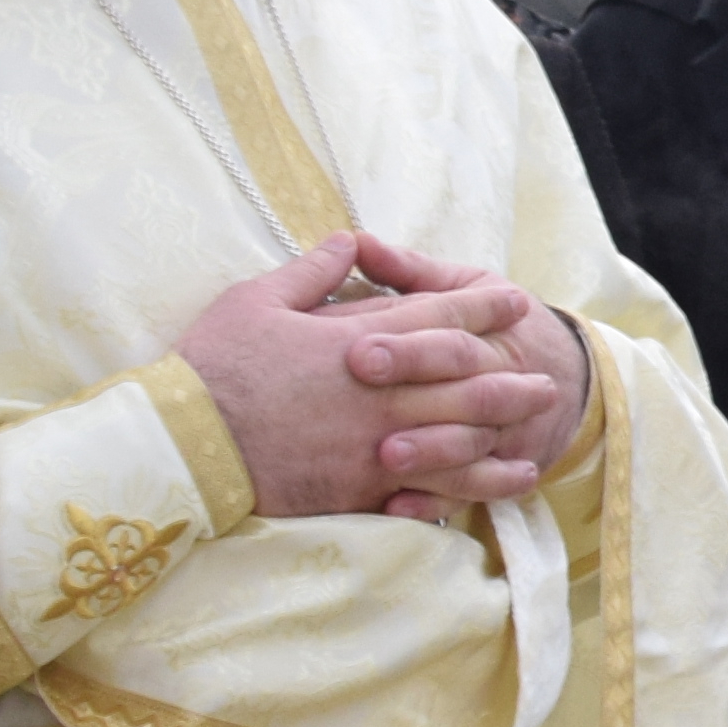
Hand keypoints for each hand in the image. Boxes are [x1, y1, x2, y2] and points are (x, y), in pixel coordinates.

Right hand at [178, 233, 575, 523]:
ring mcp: (376, 443)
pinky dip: (476, 483)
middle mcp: (381, 394)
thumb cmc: (212, 366)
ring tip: (537, 424)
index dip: (482, 309)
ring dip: (506, 428)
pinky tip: (503, 483)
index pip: (437, 318)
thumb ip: (312, 271)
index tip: (515, 303)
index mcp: (359, 341)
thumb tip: (349, 240)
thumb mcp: (256, 299)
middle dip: (510, 376)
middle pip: (466, 381)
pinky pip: (436, 486)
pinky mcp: (363, 486)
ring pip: (462, 436)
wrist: (182, 443)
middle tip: (546, 377)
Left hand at [338, 233, 591, 517]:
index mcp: (493, 334)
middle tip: (365, 402)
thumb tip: (356, 240)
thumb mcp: (467, 287)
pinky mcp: (501, 472)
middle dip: (417, 397)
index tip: (357, 352)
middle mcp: (505, 383)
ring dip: (432, 454)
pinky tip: (395, 507)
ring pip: (474, 448)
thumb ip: (411, 271)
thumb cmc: (498, 327)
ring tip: (386, 457)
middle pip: (466, 392)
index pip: (452, 339)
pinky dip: (435, 502)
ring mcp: (506, 434)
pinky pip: (472, 495)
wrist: (569, 378)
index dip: (409, 346)